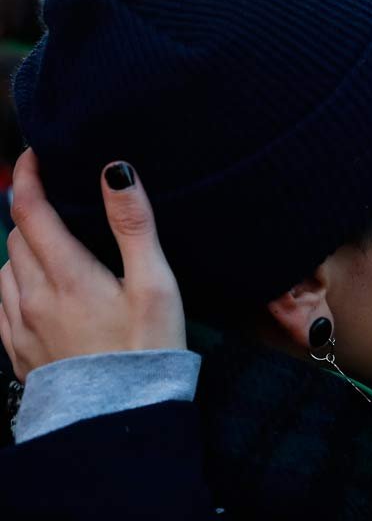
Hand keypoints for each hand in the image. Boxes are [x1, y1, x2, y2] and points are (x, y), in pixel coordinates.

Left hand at [0, 150, 183, 380]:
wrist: (122, 418)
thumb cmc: (147, 348)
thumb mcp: (155, 283)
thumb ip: (133, 225)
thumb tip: (115, 170)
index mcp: (65, 276)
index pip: (29, 211)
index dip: (29, 176)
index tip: (35, 154)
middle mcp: (31, 298)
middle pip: (16, 238)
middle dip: (32, 213)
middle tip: (59, 202)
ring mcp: (20, 327)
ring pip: (5, 270)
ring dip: (23, 250)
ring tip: (53, 248)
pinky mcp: (19, 352)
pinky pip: (2, 305)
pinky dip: (14, 285)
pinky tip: (39, 291)